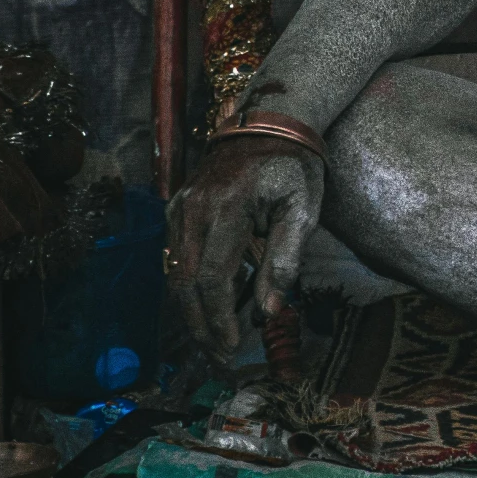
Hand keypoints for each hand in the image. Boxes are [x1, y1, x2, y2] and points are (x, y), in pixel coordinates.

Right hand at [165, 135, 324, 354]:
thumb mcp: (303, 208)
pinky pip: (175, 257)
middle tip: (216, 354)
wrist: (268, 123)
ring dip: (190, 311)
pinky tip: (206, 306)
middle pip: (184, 282)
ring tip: (211, 339)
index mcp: (225, 208)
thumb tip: (269, 311)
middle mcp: (192, 210)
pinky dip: (187, 287)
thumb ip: (286, 259)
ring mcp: (178, 208)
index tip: (230, 346)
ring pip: (173, 273)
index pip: (211, 278)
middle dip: (199, 324)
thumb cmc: (293, 168)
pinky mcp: (176, 209)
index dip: (218, 317)